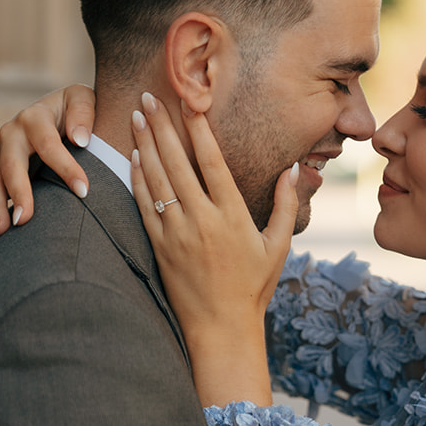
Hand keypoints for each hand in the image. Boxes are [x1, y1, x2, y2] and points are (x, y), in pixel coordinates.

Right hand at [0, 83, 96, 238]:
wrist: (56, 109)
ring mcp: (1, 153)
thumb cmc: (74, 108)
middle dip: (16, 192)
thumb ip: (83, 113)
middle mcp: (12, 134)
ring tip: (0, 232)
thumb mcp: (82, 98)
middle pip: (11, 165)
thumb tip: (80, 139)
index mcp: (34, 117)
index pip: (49, 144)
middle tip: (22, 219)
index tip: (84, 192)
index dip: (66, 167)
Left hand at [128, 91, 297, 407]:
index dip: (198, 129)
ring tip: (135, 116)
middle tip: (148, 97)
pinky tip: (133, 156)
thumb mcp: (277, 247)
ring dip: (145, 144)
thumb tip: (292, 168)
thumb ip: (286, 205)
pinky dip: (138, 178)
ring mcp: (176, 234)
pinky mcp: (159, 247)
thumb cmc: (253, 288)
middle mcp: (202, 221)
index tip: (189, 103)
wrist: (221, 329)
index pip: (211, 161)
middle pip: (177, 162)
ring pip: (157, 179)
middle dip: (161, 126)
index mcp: (232, 216)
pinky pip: (145, 206)